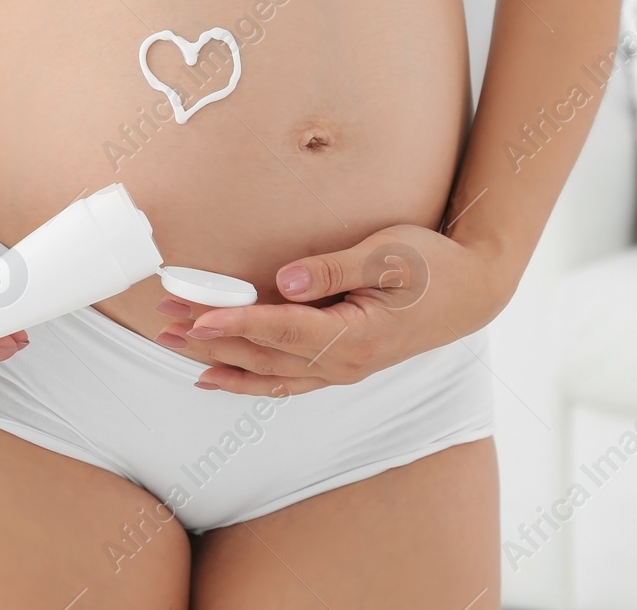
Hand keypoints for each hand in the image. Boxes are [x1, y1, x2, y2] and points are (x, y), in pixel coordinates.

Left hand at [154, 224, 503, 395]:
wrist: (471, 292)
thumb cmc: (432, 265)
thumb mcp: (389, 254)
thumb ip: (335, 267)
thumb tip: (286, 281)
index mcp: (359, 335)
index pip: (284, 331)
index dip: (238, 323)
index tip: (199, 316)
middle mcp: (346, 364)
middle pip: (265, 354)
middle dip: (211, 338)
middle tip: (164, 318)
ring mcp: (341, 370)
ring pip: (268, 374)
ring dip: (218, 360)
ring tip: (172, 346)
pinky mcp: (338, 365)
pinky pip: (282, 380)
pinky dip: (245, 379)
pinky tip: (212, 375)